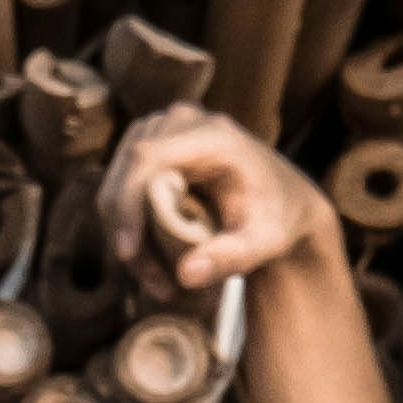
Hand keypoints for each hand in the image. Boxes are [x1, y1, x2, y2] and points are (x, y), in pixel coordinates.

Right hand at [102, 108, 326, 302]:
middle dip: (125, 227)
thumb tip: (186, 276)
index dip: (127, 202)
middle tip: (153, 282)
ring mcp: (164, 128)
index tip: (127, 252)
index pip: (148, 156)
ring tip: (157, 277)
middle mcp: (184, 121)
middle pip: (126, 167)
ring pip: (118, 178)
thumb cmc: (277, 219)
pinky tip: (152, 258)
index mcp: (213, 135)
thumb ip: (231, 258)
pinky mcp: (153, 144)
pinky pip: (123, 184)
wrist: (285, 200)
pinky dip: (128, 224)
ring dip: (125, 231)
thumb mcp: (264, 243)